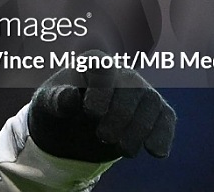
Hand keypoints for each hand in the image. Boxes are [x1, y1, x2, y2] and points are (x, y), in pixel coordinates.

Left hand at [28, 52, 175, 161]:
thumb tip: (70, 96)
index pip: (103, 66)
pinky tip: (155, 152)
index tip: (90, 112)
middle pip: (131, 87)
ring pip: (151, 103)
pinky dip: (163, 135)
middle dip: (119, 116)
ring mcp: (141, 90)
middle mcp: (122, 71)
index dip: (101, 89)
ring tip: (122, 149)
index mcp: (93, 62)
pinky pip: (166, 117)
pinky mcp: (155, 111)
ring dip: (138, 130)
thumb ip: (57, 100)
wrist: (73, 126)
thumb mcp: (48, 105)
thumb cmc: (60, 108)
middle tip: (103, 136)